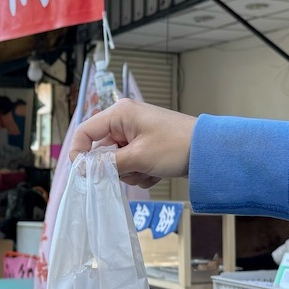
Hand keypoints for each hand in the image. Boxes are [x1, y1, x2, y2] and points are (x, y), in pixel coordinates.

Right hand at [69, 98, 196, 187]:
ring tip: (149, 170)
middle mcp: (125, 121)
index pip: (85, 132)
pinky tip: (157, 171)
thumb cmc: (175, 146)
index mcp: (120, 114)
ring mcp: (135, 135)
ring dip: (130, 172)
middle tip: (132, 170)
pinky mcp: (145, 147)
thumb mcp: (138, 157)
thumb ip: (108, 165)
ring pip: (117, 161)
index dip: (79, 153)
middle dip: (115, 167)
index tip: (83, 174)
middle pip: (102, 150)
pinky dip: (141, 172)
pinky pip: (131, 164)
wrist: (209, 151)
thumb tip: (83, 171)